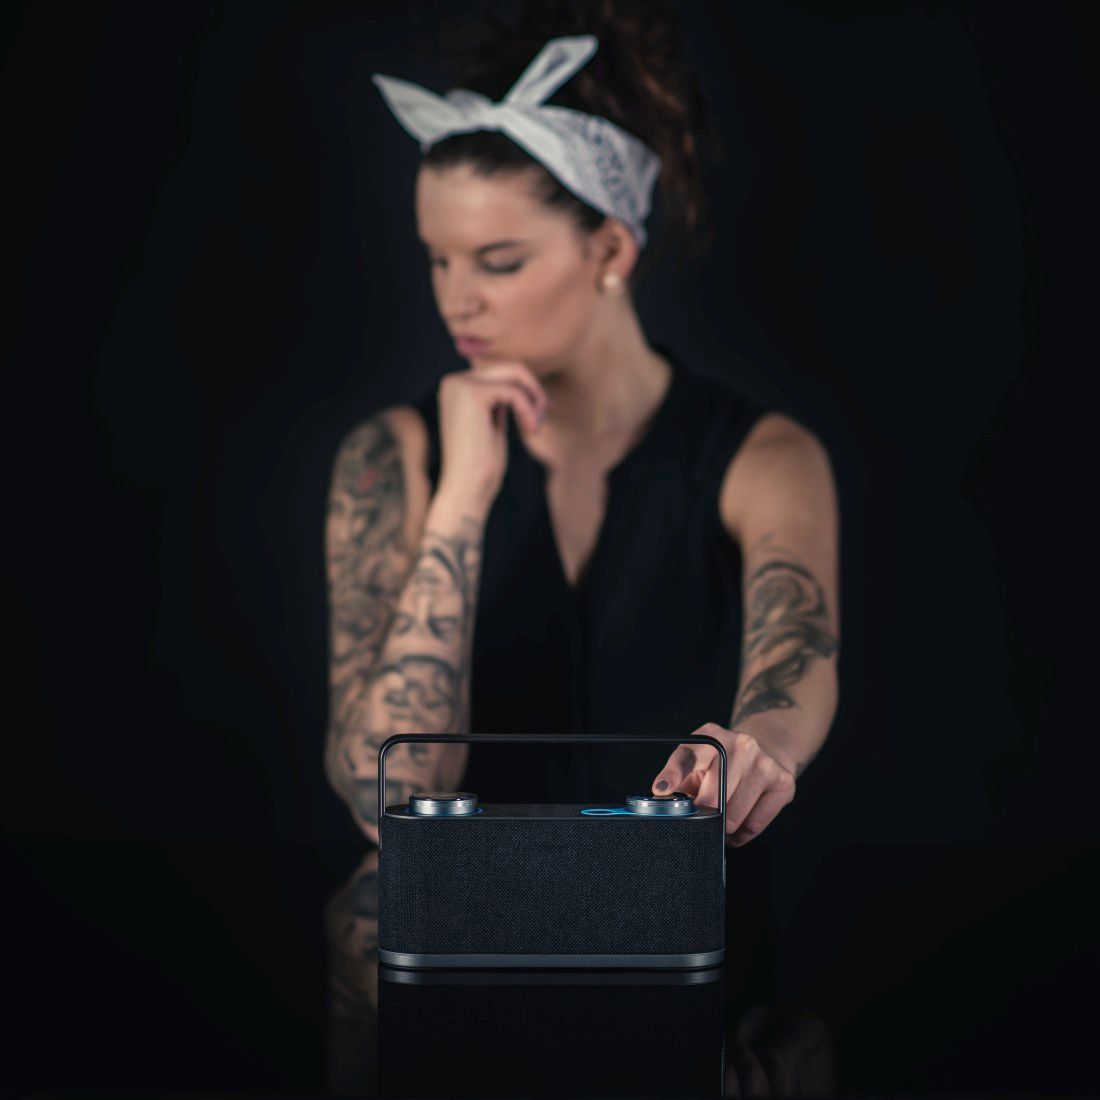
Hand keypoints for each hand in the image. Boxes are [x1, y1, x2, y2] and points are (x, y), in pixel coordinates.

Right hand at [436, 360, 548, 515]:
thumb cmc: (481, 466)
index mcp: (455, 388)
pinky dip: (528, 409)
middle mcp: (453, 382)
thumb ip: (499, 402)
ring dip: (533, 398)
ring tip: (536, 425)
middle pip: (509, 366)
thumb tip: (521, 380)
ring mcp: (459, 385)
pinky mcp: (471, 394)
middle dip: (533, 390)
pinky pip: (514, 391)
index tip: (540, 414)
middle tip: (542, 419)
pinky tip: (529, 430)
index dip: (526, 390)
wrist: (466, 490)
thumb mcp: (492, 425)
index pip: (501, 372)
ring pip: (514, 372)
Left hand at [651, 722, 796, 845]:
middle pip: (712, 799)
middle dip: (704, 815)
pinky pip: (754, 825)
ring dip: (724, 828)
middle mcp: (739, 746)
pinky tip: (741, 821)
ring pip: (734, 818)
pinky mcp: (783, 782)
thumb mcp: (697, 761)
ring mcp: (763, 763)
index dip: (672, 775)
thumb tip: (661, 802)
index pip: (687, 756)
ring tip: (723, 818)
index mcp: (710, 737)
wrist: (767, 749)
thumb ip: (679, 780)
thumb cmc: (724, 762)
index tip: (661, 790)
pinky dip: (743, 834)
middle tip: (704, 816)